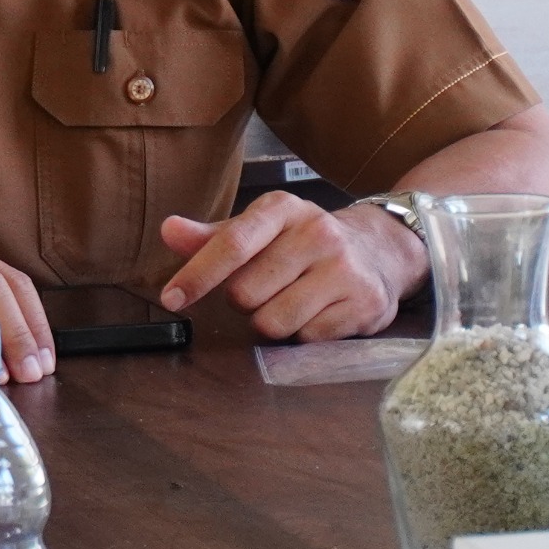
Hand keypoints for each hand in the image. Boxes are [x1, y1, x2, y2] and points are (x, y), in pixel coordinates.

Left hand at [158, 194, 425, 341]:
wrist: (379, 250)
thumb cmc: (304, 242)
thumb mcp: (260, 229)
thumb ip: (212, 237)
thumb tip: (169, 230)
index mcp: (282, 208)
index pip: (232, 243)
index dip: (197, 275)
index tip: (172, 298)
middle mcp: (317, 232)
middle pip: (246, 293)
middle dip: (245, 301)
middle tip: (266, 288)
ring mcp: (344, 269)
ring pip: (274, 323)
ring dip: (272, 321)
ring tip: (292, 300)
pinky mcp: (365, 304)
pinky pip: (307, 340)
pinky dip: (304, 334)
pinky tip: (319, 312)